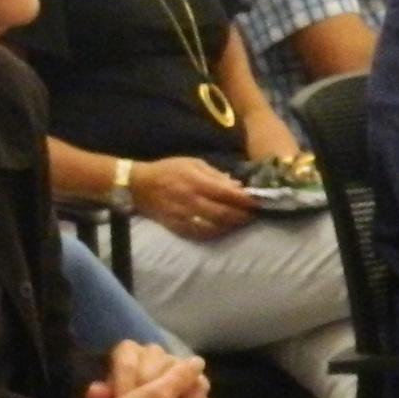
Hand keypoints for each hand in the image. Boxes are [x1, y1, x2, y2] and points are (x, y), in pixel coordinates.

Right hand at [130, 156, 257, 241]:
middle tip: (254, 214)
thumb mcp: (193, 163)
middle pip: (225, 213)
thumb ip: (216, 175)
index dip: (245, 200)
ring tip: (241, 222)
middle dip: (242, 215)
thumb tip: (237, 186)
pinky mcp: (178, 227)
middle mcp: (192, 201)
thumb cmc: (169, 169)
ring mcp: (185, 216)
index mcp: (197, 182)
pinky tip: (223, 229)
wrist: (140, 186)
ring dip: (232, 226)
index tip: (258, 201)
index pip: (228, 194)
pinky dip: (216, 233)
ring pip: (215, 226)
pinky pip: (201, 234)